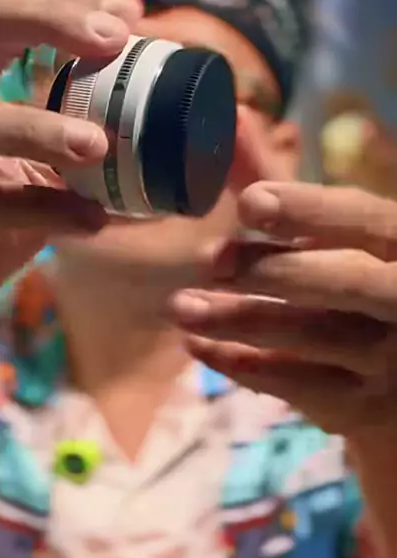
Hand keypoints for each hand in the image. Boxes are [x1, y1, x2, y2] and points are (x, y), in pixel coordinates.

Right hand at [0, 0, 142, 351]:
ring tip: (98, 144)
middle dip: (43, 20)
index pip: (0, 17)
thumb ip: (76, 143)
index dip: (61, 3)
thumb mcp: (32, 172)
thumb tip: (170, 128)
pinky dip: (42, 209)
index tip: (129, 11)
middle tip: (115, 39)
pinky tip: (93, 222)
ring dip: (30, 122)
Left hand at [170, 182, 396, 436]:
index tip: (248, 203)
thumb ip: (304, 208)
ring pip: (314, 336)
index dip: (309, 210)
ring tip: (182, 306)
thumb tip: (238, 150)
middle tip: (210, 261)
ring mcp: (391, 360)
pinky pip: (298, 386)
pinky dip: (243, 365)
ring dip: (240, 320)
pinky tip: (199, 344)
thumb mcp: (348, 240)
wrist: (394, 373)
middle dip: (274, 270)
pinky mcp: (364, 407)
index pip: (366, 219)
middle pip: (349, 282)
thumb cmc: (362, 288)